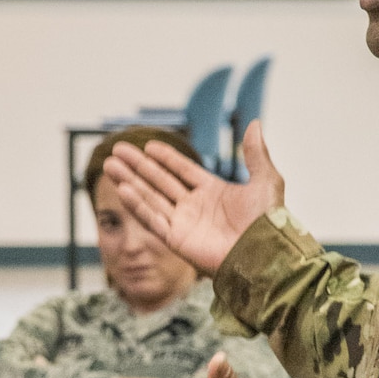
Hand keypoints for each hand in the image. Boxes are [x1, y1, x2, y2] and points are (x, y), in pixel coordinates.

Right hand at [103, 121, 284, 276]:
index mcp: (214, 192)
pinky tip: (122, 188)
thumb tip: (255, 123)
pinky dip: (136, 204)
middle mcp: (195, 207)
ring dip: (129, 181)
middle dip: (137, 166)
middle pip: (159, 182)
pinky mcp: (177, 240)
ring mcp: (184, 224)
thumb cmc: (268, 223)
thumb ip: (255, 154)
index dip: (165, 158)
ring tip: (110, 165)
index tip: (148, 145)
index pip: (182, 170)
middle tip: (117, 151)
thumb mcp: (265, 181)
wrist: (263, 255)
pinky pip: (152, 219)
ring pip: (150, 198)